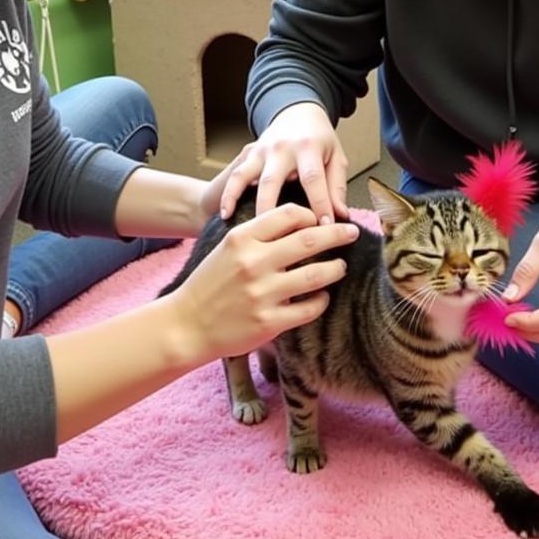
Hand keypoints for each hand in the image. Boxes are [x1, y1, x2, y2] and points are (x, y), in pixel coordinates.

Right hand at [165, 204, 359, 360]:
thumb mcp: (228, 247)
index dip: (312, 214)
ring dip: (335, 268)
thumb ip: (259, 233)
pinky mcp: (269, 322)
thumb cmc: (210, 282)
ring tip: (340, 266)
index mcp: (242, 238)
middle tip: (352, 232)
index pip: (290, 214)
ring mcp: (263, 294)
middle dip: (338, 233)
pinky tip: (322, 296)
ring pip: (316, 274)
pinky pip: (309, 307)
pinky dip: (321, 300)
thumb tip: (301, 219)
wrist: (186, 325)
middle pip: (310, 239)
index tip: (321, 219)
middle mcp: (254, 263)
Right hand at [219, 103, 349, 223]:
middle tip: (278, 239)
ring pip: (247, 178)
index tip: (324, 228)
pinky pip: (235, 176)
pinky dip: (228, 195)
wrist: (298, 112)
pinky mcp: (249, 154)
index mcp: (308, 148)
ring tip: (245, 230)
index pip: (313, 179)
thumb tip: (340, 215)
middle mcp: (281, 148)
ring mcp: (261, 151)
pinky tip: (226, 214)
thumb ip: (336, 187)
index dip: (319, 204)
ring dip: (243, 203)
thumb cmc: (319, 139)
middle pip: (273, 181)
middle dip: (274, 211)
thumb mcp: (336, 157)